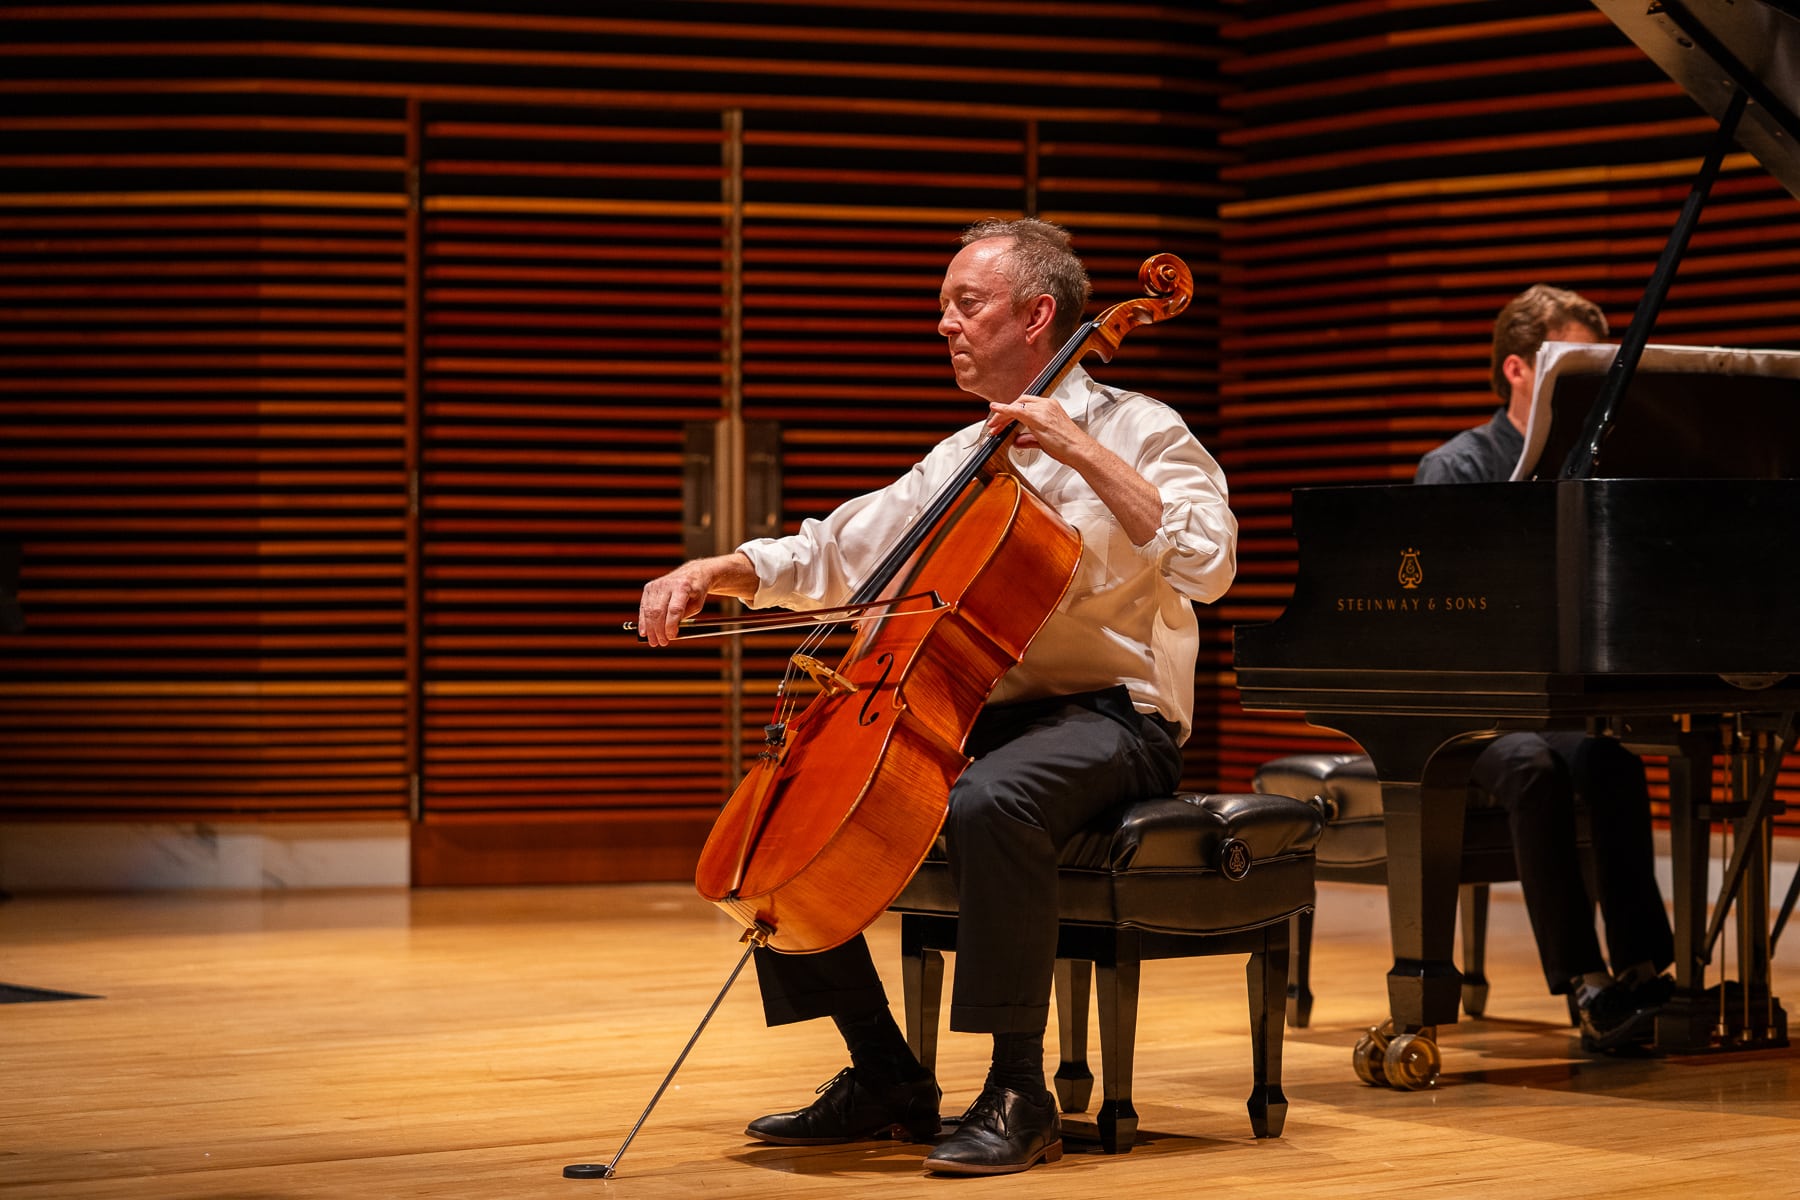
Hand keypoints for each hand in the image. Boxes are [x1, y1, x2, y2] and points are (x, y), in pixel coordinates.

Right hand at [636, 554, 754, 646]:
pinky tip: (644, 632)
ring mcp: (656, 585)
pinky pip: (644, 607)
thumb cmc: (696, 592)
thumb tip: (669, 633)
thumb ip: (683, 617)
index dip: (671, 626)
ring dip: (650, 629)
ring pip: (649, 610)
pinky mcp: (649, 587)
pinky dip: (643, 621)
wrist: (692, 574)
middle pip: (659, 611)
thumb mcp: (696, 605)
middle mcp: (667, 584)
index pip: (674, 609)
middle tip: (661, 643)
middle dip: (659, 630)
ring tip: (654, 641)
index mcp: (683, 586)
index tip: (672, 637)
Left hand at [985, 392, 1086, 459]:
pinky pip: (1016, 410)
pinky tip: (996, 410)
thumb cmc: (1068, 447)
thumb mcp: (1044, 442)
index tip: (1001, 420)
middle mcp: (1046, 404)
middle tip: (994, 425)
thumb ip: (1029, 439)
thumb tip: (1017, 441)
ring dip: (1002, 416)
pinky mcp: (1038, 417)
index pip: (1025, 404)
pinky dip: (1004, 410)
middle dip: (1004, 414)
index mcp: (1050, 407)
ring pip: (1016, 406)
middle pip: (1019, 403)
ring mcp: (1043, 409)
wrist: (1079, 450)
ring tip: (994, 426)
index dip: (1011, 412)